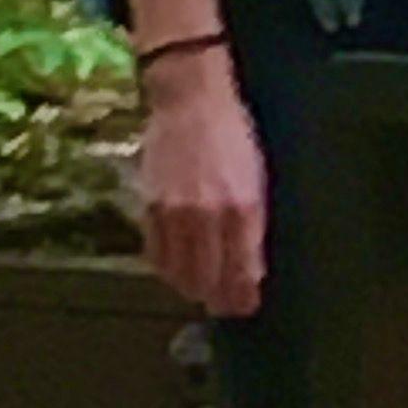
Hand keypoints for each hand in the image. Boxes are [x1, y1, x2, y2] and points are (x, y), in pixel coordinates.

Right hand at [139, 61, 270, 315]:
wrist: (190, 100)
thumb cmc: (233, 135)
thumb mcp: (258, 178)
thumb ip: (254, 224)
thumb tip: (250, 267)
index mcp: (243, 208)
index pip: (242, 270)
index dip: (242, 295)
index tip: (245, 306)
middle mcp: (209, 216)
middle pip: (210, 278)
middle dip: (219, 299)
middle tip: (225, 307)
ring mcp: (175, 213)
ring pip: (180, 272)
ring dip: (192, 288)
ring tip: (201, 293)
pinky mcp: (150, 207)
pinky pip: (156, 254)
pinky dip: (167, 269)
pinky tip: (177, 271)